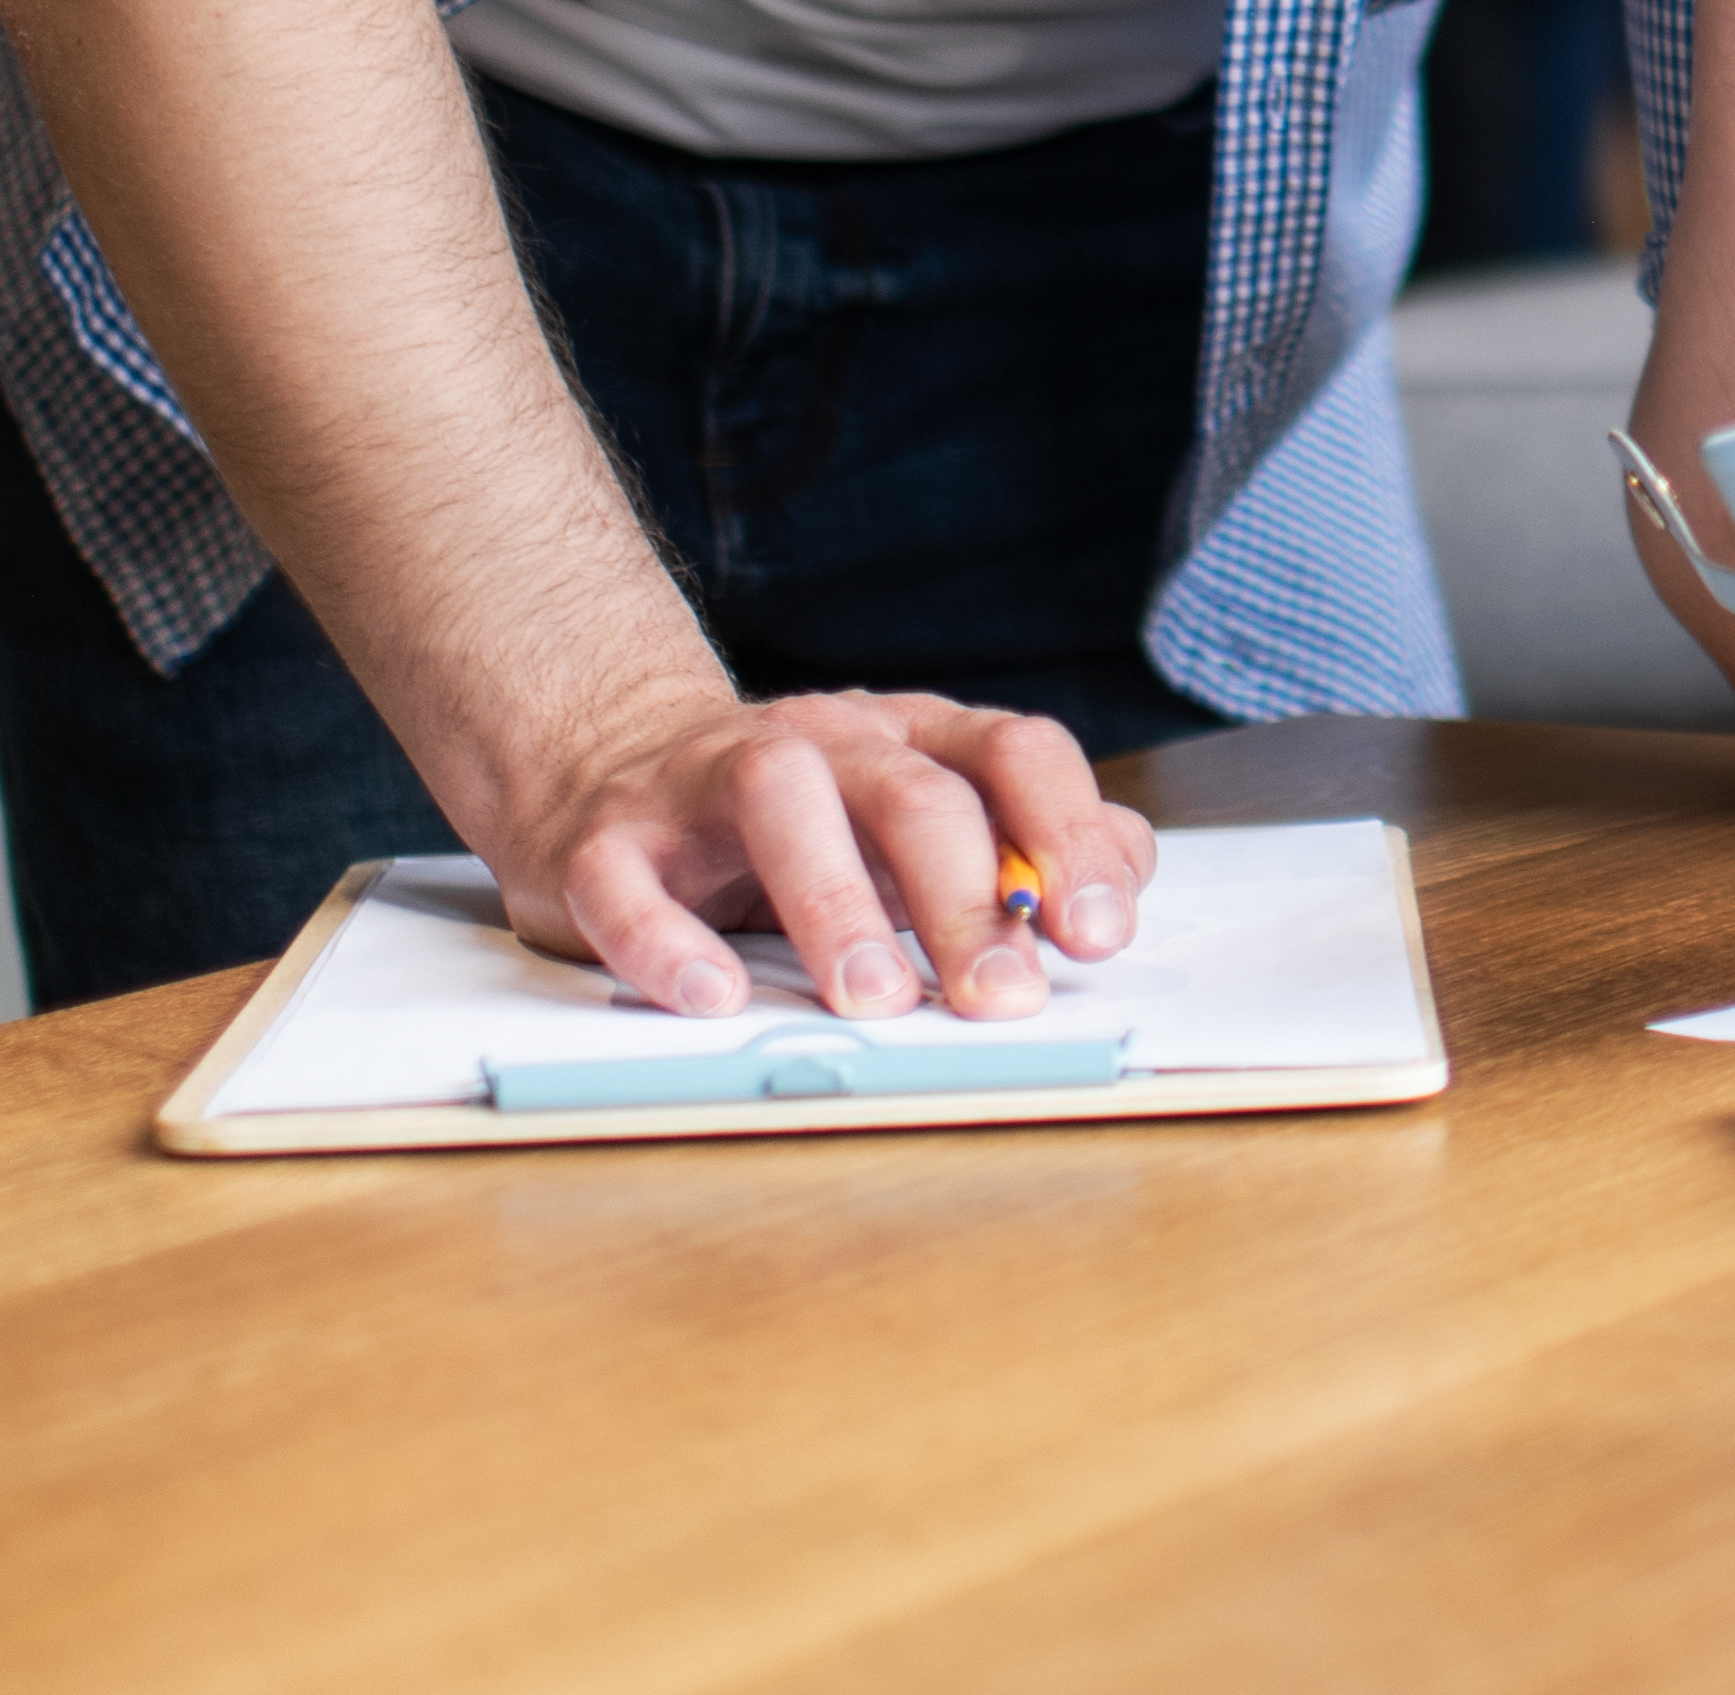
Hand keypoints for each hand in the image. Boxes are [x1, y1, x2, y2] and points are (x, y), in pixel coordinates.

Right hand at [500, 682, 1164, 1024]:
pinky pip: (630, 880)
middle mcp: (824, 739)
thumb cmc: (805, 821)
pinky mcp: (609, 840)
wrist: (614, 769)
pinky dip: (668, 941)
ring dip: (836, 900)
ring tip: (872, 998)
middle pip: (912, 791)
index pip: (1016, 752)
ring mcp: (707, 779)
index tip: (1099, 935)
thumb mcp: (921, 822)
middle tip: (1001, 998)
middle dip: (966, 895)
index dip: (1068, 834)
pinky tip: (710, 998)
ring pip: (781, 801)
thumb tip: (1125, 878)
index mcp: (914, 737)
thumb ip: (1025, 846)